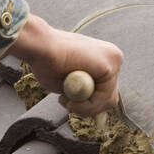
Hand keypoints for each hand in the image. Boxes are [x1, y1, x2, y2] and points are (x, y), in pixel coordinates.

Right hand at [6, 14, 122, 117]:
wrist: (39, 46)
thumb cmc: (46, 61)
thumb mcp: (69, 82)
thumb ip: (81, 91)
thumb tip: (85, 103)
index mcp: (104, 58)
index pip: (105, 92)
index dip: (86, 104)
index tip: (66, 99)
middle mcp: (114, 57)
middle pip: (110, 97)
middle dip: (87, 107)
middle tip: (66, 101)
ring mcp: (114, 60)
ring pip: (107, 100)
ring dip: (84, 106)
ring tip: (66, 96)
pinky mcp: (110, 66)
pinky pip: (103, 98)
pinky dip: (86, 103)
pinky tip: (70, 91)